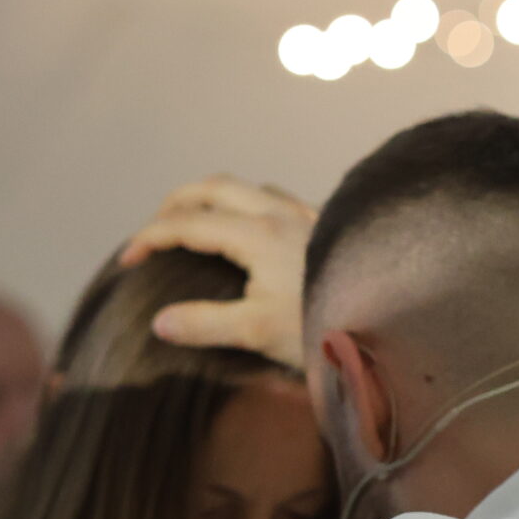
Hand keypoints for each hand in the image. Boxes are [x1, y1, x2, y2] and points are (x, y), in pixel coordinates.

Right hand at [118, 176, 315, 368]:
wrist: (391, 323)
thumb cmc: (324, 328)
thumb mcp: (257, 332)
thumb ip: (204, 324)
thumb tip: (159, 321)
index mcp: (256, 233)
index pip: (187, 223)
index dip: (149, 237)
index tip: (128, 259)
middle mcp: (279, 212)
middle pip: (213, 186)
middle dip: (175, 201)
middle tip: (154, 228)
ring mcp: (305, 213)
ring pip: (246, 187)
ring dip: (212, 198)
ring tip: (196, 224)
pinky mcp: (323, 224)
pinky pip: (274, 197)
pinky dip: (246, 204)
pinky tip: (250, 230)